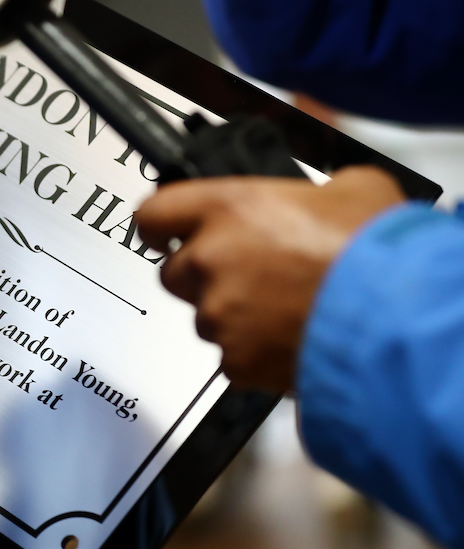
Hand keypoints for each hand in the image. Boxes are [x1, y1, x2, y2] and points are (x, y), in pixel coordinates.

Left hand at [136, 166, 405, 390]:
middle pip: (175, 272)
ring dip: (233, 314)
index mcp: (225, 208)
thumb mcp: (353, 188)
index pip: (154, 213)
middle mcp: (209, 259)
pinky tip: (290, 338)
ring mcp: (217, 313)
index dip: (158, 226)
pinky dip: (254, 353)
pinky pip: (232, 357)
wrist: (395, 317)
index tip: (163, 233)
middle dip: (204, 274)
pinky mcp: (234, 360)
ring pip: (206, 316)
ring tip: (284, 308)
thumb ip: (314, 190)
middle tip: (250, 274)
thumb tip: (320, 198)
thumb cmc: (374, 252)